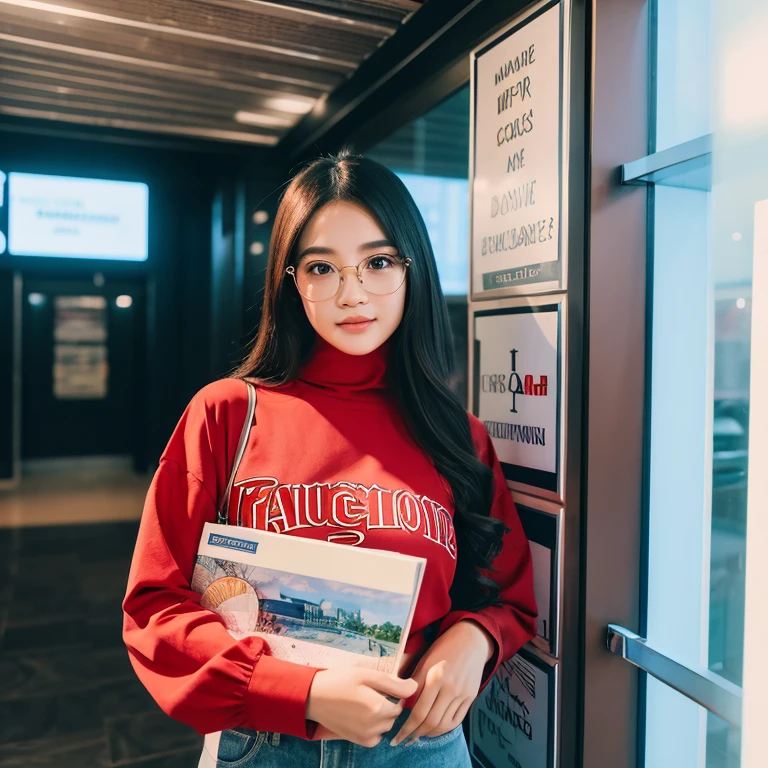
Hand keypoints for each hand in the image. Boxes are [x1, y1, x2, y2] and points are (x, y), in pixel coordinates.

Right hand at [306, 667, 417, 746]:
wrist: (312, 697)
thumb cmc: (339, 681)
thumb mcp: (366, 674)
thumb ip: (393, 683)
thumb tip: (414, 687)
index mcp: (378, 708)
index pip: (401, 703)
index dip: (394, 693)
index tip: (382, 685)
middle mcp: (374, 726)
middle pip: (393, 715)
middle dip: (388, 704)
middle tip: (370, 692)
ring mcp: (366, 736)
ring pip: (385, 726)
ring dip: (381, 715)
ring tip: (363, 701)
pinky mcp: (358, 741)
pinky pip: (375, 736)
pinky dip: (373, 727)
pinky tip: (360, 714)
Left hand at [390, 619, 494, 745]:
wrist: (470, 640)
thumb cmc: (443, 648)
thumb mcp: (424, 661)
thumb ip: (413, 684)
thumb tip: (400, 705)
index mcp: (435, 677)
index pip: (419, 712)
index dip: (406, 728)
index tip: (396, 737)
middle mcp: (450, 688)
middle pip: (431, 722)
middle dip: (415, 734)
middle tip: (405, 739)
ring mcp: (463, 694)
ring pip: (444, 725)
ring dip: (429, 734)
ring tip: (418, 735)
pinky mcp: (471, 698)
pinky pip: (456, 720)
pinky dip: (444, 728)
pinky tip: (434, 729)